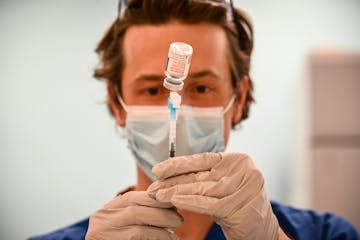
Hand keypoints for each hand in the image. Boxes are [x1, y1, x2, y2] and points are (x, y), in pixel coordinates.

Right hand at [85, 191, 181, 239]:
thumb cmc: (115, 237)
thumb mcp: (122, 220)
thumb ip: (137, 211)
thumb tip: (166, 207)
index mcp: (108, 209)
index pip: (133, 198)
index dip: (156, 199)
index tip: (173, 202)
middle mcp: (102, 219)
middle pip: (135, 210)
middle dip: (161, 213)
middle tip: (178, 219)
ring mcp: (102, 234)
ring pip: (137, 227)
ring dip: (160, 230)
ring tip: (174, 235)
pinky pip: (135, 239)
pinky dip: (154, 239)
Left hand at [147, 152, 279, 239]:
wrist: (262, 231)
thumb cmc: (238, 205)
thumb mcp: (223, 185)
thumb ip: (205, 176)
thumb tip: (170, 172)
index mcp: (237, 160)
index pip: (202, 159)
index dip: (178, 164)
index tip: (157, 169)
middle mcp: (241, 170)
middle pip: (199, 175)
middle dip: (172, 180)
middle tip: (152, 186)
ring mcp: (240, 188)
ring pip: (200, 189)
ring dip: (174, 192)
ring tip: (156, 194)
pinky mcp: (236, 206)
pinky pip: (206, 203)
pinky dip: (188, 201)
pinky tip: (172, 200)